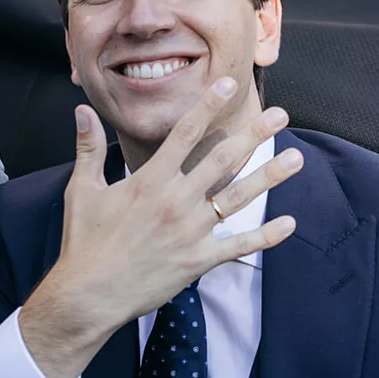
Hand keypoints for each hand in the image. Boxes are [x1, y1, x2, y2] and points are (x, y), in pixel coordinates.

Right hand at [17, 76, 300, 377]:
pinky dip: (265, 236)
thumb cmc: (84, 240)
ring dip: (269, 176)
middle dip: (253, 134)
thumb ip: (87, 148)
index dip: (207, 106)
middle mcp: (175, 201)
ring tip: (296, 159)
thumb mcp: (83, 190)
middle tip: (280, 114)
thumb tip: (82, 110)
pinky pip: (238, 245)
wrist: (89, 294)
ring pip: (238, 198)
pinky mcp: (198, 260)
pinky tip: (288, 223)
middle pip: (222, 160)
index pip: (184, 134)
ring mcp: (191, 232)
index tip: (227, 83)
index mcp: (149, 181)